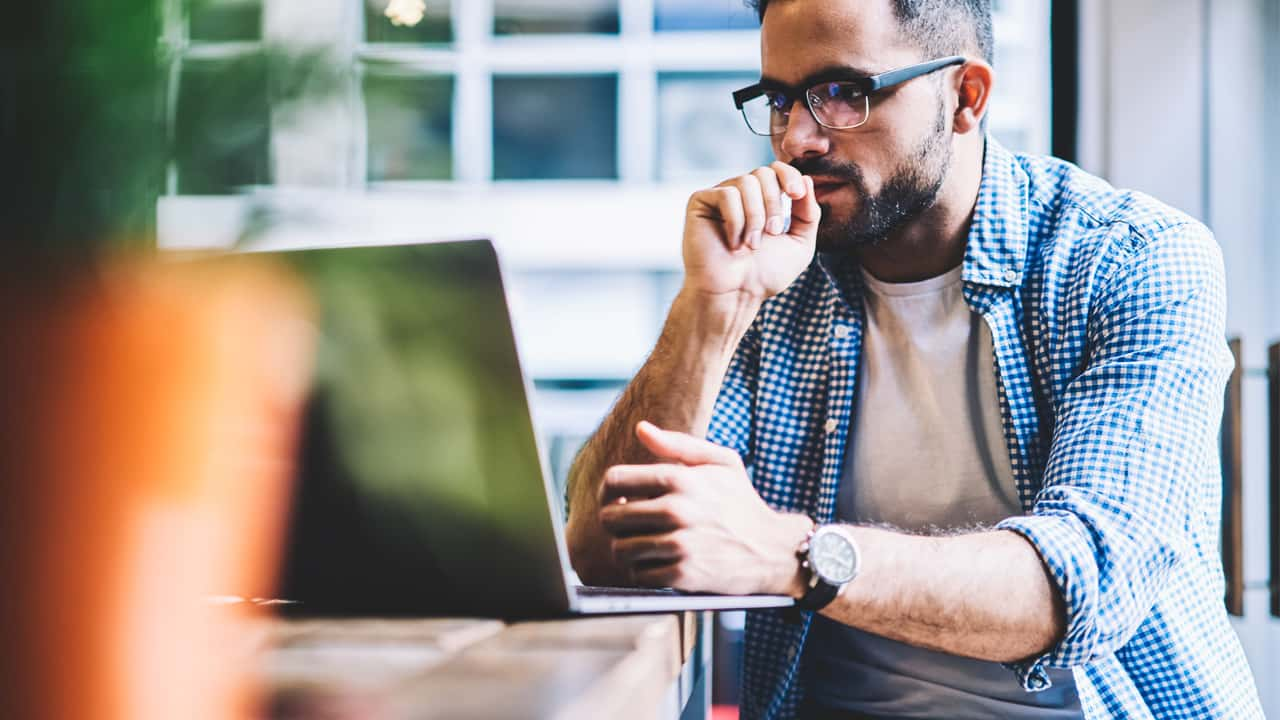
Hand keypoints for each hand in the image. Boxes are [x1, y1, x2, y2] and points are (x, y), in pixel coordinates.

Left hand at [597, 421, 811, 595]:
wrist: (773, 549)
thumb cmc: (742, 503)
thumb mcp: (721, 462)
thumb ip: (678, 443)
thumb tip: (641, 429)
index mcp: (680, 478)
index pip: (615, 480)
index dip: (609, 491)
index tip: (618, 499)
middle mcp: (677, 510)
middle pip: (610, 517)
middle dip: (615, 521)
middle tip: (629, 525)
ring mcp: (679, 544)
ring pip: (620, 549)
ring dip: (627, 548)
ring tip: (642, 545)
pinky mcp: (683, 575)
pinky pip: (638, 574)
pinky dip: (643, 571)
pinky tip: (658, 563)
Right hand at [681, 162, 820, 303]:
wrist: (735, 296)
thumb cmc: (764, 276)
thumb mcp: (799, 244)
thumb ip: (808, 213)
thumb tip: (807, 179)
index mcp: (761, 201)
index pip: (776, 170)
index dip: (789, 175)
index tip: (797, 194)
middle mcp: (739, 195)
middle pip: (763, 172)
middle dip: (773, 202)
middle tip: (773, 232)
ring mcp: (718, 198)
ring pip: (746, 182)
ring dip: (756, 216)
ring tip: (752, 244)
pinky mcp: (700, 203)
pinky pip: (726, 195)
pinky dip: (736, 221)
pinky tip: (732, 242)